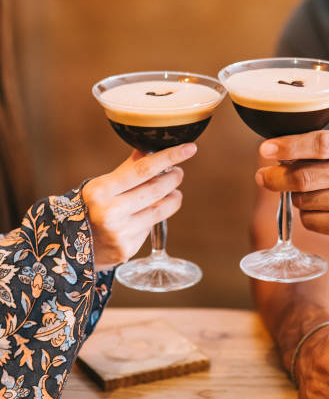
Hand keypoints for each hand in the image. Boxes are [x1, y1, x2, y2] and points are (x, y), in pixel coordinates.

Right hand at [82, 143, 196, 270]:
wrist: (70, 246)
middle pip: (156, 189)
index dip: (169, 157)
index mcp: (101, 191)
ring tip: (174, 193)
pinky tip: (147, 215)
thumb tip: (153, 149)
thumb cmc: (90, 208)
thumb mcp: (102, 186)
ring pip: (160, 210)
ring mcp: (120, 233)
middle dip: (173, 178)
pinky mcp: (127, 249)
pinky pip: (150, 228)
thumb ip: (128, 170)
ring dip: (172, 198)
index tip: (189, 149)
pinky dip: (154, 219)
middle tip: (177, 172)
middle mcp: (110, 212)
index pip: (143, 169)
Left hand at [257, 128, 328, 244]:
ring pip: (303, 201)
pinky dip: (308, 216)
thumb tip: (276, 156)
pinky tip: (322, 209)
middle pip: (304, 178)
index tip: (265, 150)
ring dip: (296, 198)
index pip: (320, 144)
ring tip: (311, 193)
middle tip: (264, 177)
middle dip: (277, 178)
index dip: (288, 147)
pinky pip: (311, 222)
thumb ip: (322, 147)